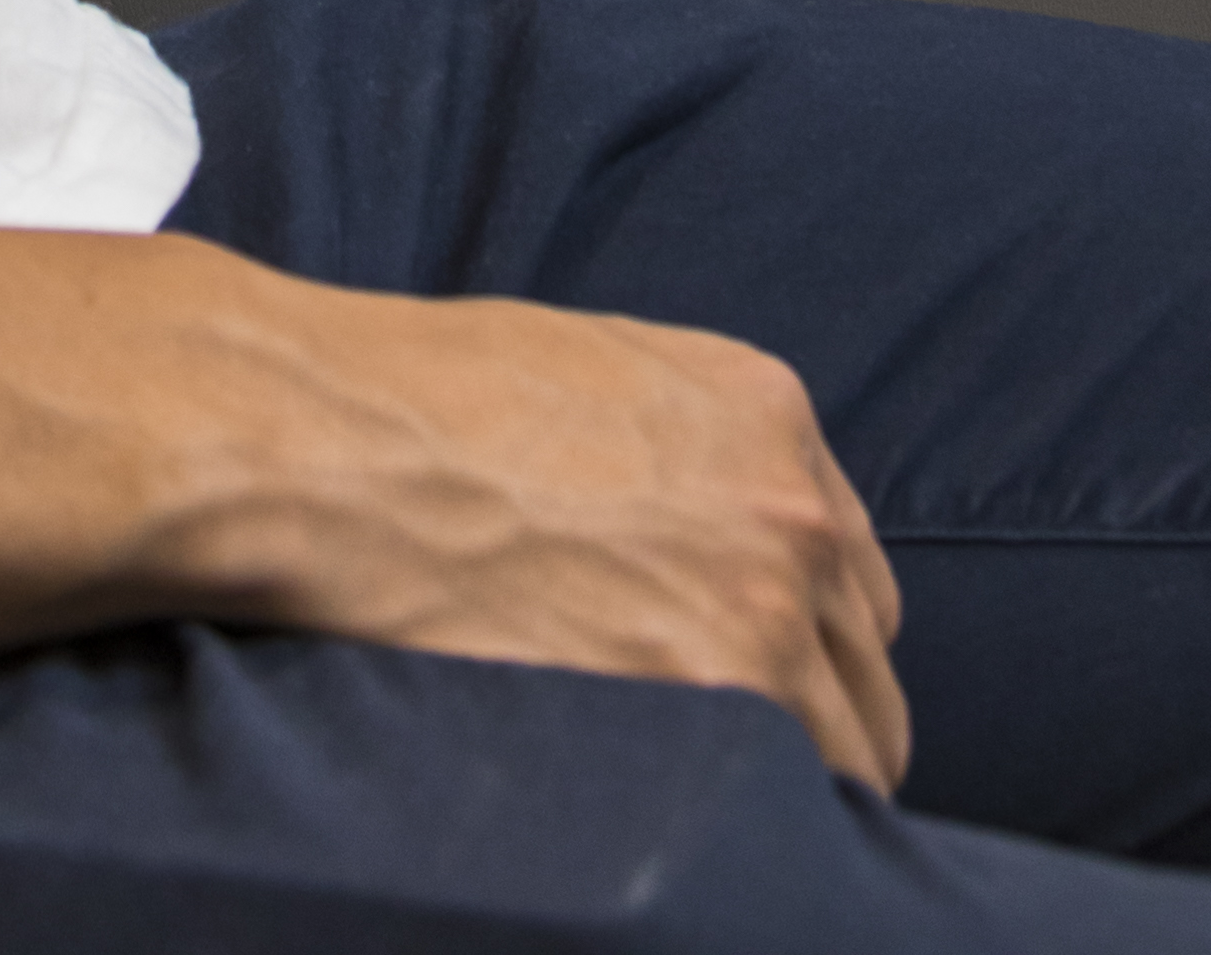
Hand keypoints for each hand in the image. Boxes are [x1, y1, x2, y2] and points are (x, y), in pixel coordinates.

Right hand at [163, 256, 907, 793]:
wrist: (344, 442)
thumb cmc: (434, 400)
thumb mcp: (607, 374)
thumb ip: (694, 452)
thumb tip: (708, 540)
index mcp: (772, 417)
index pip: (852, 574)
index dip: (816, 640)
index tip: (782, 687)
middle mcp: (793, 513)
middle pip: (866, 667)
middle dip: (825, 718)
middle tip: (762, 770)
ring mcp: (764, 608)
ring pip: (854, 751)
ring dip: (807, 787)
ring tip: (731, 818)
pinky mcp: (714, 694)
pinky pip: (791, 800)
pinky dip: (766, 827)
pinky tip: (709, 834)